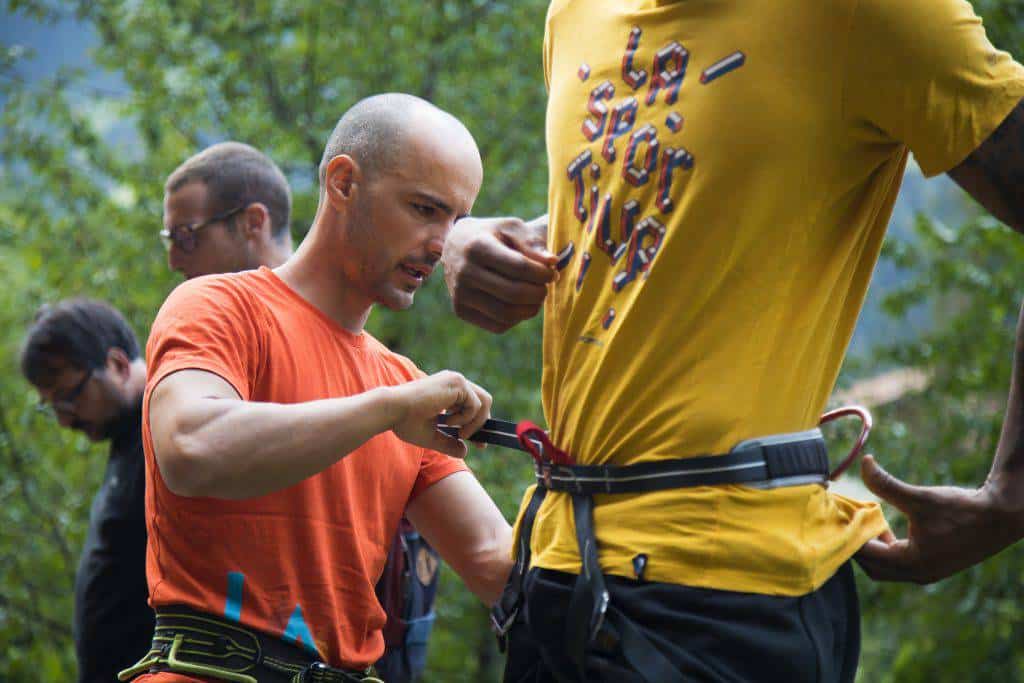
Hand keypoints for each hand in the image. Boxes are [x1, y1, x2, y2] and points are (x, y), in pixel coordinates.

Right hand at [389, 371, 491, 457]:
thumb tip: (464, 452)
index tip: (479, 444)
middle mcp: (455, 382)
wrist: (392, 410)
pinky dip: (466, 418)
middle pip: (485, 401)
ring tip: (458, 432)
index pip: (474, 404)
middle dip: (482, 423)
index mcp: (448, 391)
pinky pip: (475, 405)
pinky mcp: (457, 383)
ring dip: (474, 422)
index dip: (480, 424)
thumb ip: (448, 443)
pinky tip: (447, 422)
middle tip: (473, 440)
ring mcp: (456, 381)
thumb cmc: (405, 422)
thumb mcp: (432, 437)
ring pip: (484, 402)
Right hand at [442, 216, 557, 332]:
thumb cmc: (492, 235)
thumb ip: (532, 243)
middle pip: (514, 293)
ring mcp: (460, 294)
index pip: (519, 268)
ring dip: (531, 309)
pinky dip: (517, 318)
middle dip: (539, 292)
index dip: (543, 273)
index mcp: (477, 247)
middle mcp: (464, 272)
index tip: (552, 272)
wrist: (455, 245)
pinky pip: (498, 325)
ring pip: (506, 314)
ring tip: (537, 297)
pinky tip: (521, 305)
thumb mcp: (511, 228)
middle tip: (546, 286)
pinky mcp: (460, 311)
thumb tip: (552, 262)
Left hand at [854, 454, 1023, 582]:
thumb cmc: (961, 508)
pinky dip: (888, 550)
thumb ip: (886, 484)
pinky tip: (886, 528)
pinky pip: (900, 565)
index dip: (849, 536)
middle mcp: (917, 575)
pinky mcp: (934, 567)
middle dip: (858, 546)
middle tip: (848, 523)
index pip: (865, 556)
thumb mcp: (919, 496)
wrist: (1000, 517)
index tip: (837, 518)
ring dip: (873, 548)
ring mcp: (926, 574)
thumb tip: (864, 463)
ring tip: (866, 523)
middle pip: (872, 568)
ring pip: (886, 568)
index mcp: (911, 563)